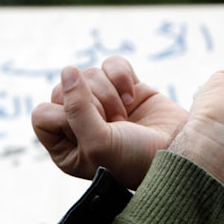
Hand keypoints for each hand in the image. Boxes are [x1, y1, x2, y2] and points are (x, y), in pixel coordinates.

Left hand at [32, 56, 186, 188]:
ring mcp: (104, 104)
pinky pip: (111, 64)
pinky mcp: (125, 87)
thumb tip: (68, 70)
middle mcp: (81, 124)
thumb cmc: (135, 159)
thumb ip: (76, 108)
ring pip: (88, 75)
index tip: (91, 131)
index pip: (43, 114)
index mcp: (67, 147)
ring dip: (109, 93)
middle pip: (63, 89)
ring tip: (125, 116)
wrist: (180, 154)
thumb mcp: (98, 142)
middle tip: (114, 122)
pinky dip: (121, 76)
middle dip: (91, 103)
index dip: (64, 117)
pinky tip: (133, 96)